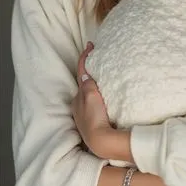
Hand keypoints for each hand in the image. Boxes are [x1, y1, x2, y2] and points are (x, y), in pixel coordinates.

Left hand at [71, 42, 113, 158]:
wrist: (100, 141)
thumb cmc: (94, 118)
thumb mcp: (90, 97)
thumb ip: (88, 85)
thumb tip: (86, 75)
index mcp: (78, 96)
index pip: (81, 72)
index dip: (84, 57)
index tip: (90, 45)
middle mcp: (79, 103)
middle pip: (84, 82)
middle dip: (90, 70)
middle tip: (99, 60)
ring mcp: (85, 112)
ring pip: (89, 92)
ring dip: (94, 83)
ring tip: (105, 76)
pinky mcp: (93, 120)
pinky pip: (95, 101)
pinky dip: (98, 94)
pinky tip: (106, 96)